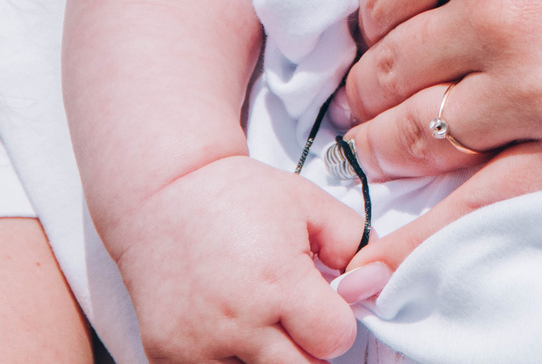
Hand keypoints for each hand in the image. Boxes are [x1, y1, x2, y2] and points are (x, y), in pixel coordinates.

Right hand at [108, 155, 364, 363]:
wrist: (164, 195)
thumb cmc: (241, 197)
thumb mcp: (309, 203)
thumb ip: (355, 244)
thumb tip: (377, 285)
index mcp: (277, 281)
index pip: (336, 340)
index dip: (337, 323)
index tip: (323, 303)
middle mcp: (236, 321)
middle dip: (309, 348)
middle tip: (294, 316)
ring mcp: (197, 346)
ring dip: (272, 358)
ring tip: (263, 323)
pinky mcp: (166, 357)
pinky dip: (233, 361)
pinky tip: (231, 332)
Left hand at [336, 0, 541, 269]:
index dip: (380, 4)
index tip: (393, 21)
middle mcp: (504, 13)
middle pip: (390, 63)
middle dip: (376, 79)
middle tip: (382, 90)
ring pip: (416, 139)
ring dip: (389, 146)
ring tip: (391, 151)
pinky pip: (470, 214)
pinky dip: (414, 242)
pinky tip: (379, 263)